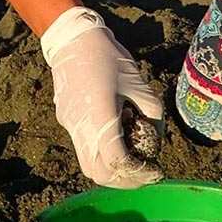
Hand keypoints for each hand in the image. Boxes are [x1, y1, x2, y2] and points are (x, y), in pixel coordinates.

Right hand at [40, 6, 163, 188]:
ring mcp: (70, 125)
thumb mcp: (140, 84)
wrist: (73, 40)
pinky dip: (102, 156)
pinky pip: (83, 149)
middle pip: (100, 173)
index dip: (139, 172)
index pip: (117, 160)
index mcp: (101, 115)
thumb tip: (156, 140)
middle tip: (146, 174)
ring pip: (88, 166)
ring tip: (132, 163)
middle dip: (126, 180)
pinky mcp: (65, 121)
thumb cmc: (109, 58)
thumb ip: (152, 114)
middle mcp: (81, 125)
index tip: (155, 170)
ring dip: (112, 172)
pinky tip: (117, 140)